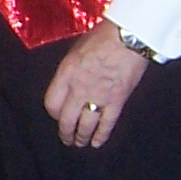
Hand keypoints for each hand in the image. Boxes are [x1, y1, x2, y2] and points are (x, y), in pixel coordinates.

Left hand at [42, 19, 149, 147]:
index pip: (51, 102)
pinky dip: (101, 136)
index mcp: (66, 74)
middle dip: (64, 132)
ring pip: (84, 126)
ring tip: (79, 143)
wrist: (129, 37)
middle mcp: (78, 88)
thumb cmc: (103, 36)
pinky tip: (96, 143)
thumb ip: (70, 69)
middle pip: (66, 119)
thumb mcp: (76, 49)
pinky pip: (106, 124)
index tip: (56, 116)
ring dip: (80, 137)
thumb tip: (68, 81)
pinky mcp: (117, 101)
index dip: (53, 113)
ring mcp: (98, 97)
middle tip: (65, 138)